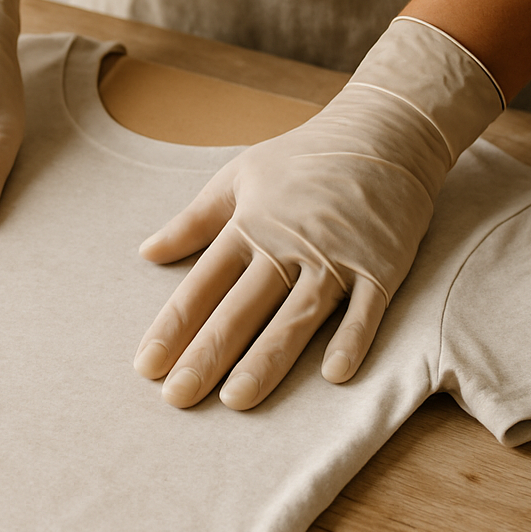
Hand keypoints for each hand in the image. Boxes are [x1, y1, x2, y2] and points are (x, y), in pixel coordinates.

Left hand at [133, 17, 504, 408]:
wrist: (384, 131)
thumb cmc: (303, 158)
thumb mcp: (237, 177)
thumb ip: (192, 221)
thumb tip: (146, 252)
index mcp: (248, 226)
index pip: (201, 287)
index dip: (173, 327)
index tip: (146, 366)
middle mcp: (287, 246)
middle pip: (240, 310)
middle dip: (207, 356)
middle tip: (177, 399)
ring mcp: (336, 258)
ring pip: (295, 318)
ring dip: (266, 360)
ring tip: (236, 401)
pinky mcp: (382, 266)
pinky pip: (366, 310)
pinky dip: (352, 339)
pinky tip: (334, 375)